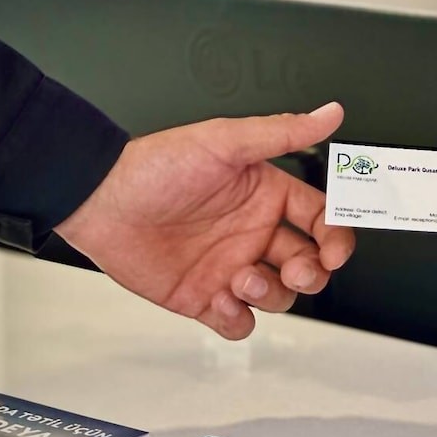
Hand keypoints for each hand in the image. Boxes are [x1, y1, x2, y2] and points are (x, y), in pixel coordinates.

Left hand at [54, 102, 354, 338]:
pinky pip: (240, 322)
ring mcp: (231, 267)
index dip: (336, 238)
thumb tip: (329, 114)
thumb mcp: (225, 142)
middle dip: (311, 273)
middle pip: (309, 265)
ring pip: (279, 297)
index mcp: (266, 197)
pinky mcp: (204, 297)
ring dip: (271, 294)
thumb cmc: (155, 167)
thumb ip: (283, 133)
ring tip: (241, 278)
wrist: (100, 202)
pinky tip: (221, 299)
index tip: (334, 248)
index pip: (322, 221)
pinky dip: (239, 319)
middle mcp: (253, 234)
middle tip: (294, 268)